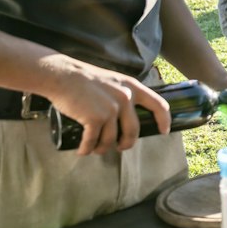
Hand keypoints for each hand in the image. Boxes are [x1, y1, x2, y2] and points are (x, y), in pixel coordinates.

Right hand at [43, 62, 172, 156]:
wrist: (62, 75)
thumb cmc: (84, 79)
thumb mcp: (112, 81)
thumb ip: (121, 93)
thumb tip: (126, 114)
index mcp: (132, 87)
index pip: (158, 104)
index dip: (164, 120)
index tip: (164, 131)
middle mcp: (125, 98)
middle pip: (133, 131)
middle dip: (126, 144)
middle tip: (119, 147)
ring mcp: (111, 109)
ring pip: (111, 140)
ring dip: (102, 148)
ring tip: (95, 148)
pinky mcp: (95, 118)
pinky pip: (93, 141)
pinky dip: (86, 149)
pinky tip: (83, 151)